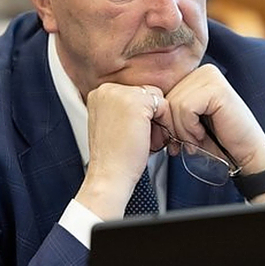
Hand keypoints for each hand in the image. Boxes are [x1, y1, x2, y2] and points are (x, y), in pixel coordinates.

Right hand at [75, 83, 167, 218]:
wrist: (108, 176)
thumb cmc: (113, 157)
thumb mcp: (112, 123)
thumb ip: (124, 108)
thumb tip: (147, 103)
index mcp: (99, 94)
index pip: (133, 94)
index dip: (141, 115)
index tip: (136, 133)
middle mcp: (107, 89)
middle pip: (146, 94)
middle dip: (151, 117)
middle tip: (145, 139)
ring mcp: (121, 93)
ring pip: (156, 99)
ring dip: (158, 121)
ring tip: (148, 141)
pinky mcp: (137, 101)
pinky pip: (164, 106)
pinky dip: (165, 125)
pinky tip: (152, 141)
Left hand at [166, 64, 264, 201]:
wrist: (244, 156)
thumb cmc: (214, 141)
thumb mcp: (184, 122)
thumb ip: (168, 109)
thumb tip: (140, 104)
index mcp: (193, 76)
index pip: (162, 96)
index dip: (166, 121)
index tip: (178, 138)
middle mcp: (202, 71)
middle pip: (166, 99)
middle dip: (174, 127)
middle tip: (191, 141)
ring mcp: (210, 76)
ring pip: (174, 104)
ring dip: (183, 130)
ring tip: (198, 137)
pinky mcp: (217, 88)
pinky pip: (185, 108)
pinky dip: (190, 128)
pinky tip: (204, 133)